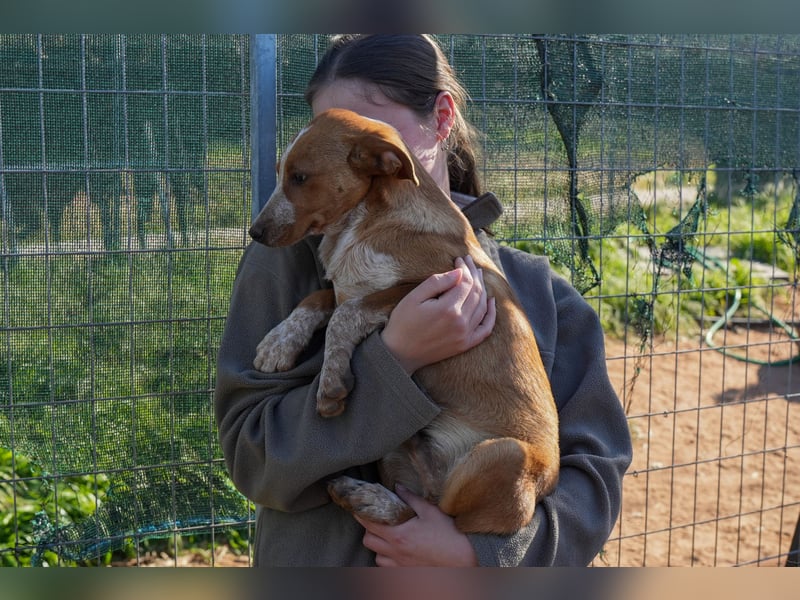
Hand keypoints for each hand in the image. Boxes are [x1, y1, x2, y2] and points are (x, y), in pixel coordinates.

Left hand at [355, 485, 478, 566]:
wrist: (463, 563)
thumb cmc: (449, 536)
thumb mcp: (431, 512)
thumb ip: (411, 499)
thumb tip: (397, 487)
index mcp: (399, 535)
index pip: (369, 523)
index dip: (361, 513)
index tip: (360, 506)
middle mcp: (395, 552)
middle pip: (367, 541)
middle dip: (369, 529)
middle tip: (378, 520)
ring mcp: (399, 566)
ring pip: (376, 556)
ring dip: (378, 546)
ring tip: (388, 537)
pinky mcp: (405, 574)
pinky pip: (387, 568)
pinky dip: (387, 559)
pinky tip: (397, 552)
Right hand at [381, 255, 495, 373]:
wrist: (399, 354)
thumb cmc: (402, 323)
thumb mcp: (414, 297)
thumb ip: (437, 282)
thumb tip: (459, 272)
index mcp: (448, 309)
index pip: (465, 282)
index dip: (464, 268)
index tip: (459, 258)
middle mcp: (461, 322)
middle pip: (476, 292)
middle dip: (474, 274)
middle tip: (469, 262)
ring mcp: (465, 335)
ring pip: (482, 306)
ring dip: (482, 288)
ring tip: (477, 276)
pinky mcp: (465, 344)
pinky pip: (485, 328)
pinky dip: (491, 314)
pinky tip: (490, 302)